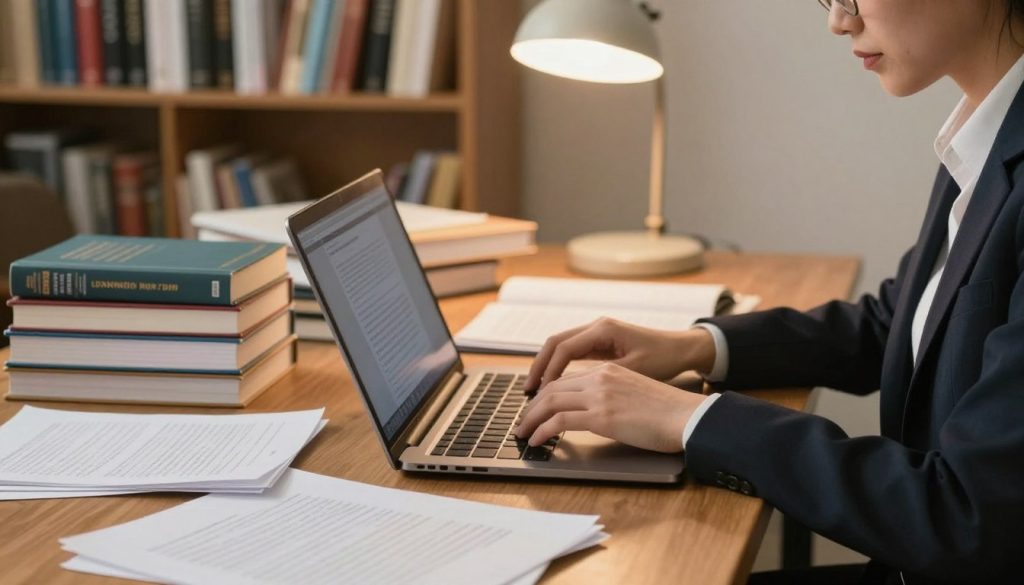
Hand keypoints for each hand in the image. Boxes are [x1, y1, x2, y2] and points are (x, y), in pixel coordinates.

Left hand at [515, 362, 707, 452]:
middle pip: (553, 388)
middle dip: (532, 407)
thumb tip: (596, 413)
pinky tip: (538, 441)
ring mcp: (600, 395)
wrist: (687, 416)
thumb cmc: (669, 412)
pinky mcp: (602, 416)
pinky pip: (560, 421)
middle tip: (522, 423)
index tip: (537, 409)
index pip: (567, 379)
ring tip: (523, 433)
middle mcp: (600, 377)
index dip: (547, 395)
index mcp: (609, 370)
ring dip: (532, 419)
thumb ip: (613, 396)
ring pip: (550, 402)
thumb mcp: (635, 393)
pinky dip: (543, 431)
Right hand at [525, 318, 715, 391]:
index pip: (564, 348)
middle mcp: (596, 327)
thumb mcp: (633, 371)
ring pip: (561, 346)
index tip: (540, 392)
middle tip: (527, 389)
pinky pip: (572, 352)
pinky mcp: (601, 342)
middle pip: (555, 343)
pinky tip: (555, 384)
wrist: (682, 349)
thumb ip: (603, 378)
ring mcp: (597, 333)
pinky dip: (560, 366)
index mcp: (603, 330)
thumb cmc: (663, 359)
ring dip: (547, 366)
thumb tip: (575, 392)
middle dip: (539, 366)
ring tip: (536, 389)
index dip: (549, 371)